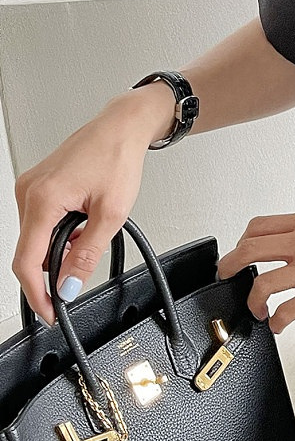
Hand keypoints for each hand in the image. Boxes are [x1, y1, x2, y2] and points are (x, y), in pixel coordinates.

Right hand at [12, 97, 159, 325]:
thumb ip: (86, 255)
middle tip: (82, 268)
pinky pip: (40, 220)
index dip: (36, 293)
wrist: (121, 128)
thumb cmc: (117, 158)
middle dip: (55, 266)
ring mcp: (30, 187)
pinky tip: (81, 222)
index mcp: (42, 199)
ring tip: (90, 231)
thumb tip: (69, 285)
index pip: (27, 261)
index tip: (49, 311)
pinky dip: (59, 231)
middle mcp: (28, 192)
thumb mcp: (111, 214)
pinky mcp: (37, 185)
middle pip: (30, 250)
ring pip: (36, 236)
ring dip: (60, 246)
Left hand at [215, 210, 294, 330]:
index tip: (239, 254)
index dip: (241, 242)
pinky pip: (286, 310)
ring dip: (252, 300)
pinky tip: (278, 324)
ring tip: (257, 309)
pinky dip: (276, 321)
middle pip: (249, 250)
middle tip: (227, 276)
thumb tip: (284, 248)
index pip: (258, 227)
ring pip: (262, 284)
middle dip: (230, 266)